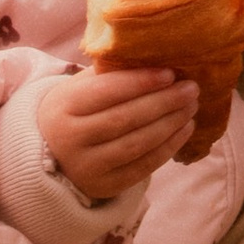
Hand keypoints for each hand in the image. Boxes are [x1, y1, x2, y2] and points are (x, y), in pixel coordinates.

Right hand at [36, 61, 196, 198]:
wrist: (52, 154)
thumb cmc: (75, 111)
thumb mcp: (79, 88)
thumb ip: (108, 74)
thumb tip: (155, 58)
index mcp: (63, 107)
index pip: (106, 92)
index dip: (140, 82)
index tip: (170, 73)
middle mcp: (71, 139)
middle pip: (125, 118)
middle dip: (163, 102)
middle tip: (191, 89)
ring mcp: (87, 166)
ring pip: (137, 144)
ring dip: (171, 124)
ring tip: (191, 106)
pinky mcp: (105, 186)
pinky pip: (143, 166)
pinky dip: (169, 147)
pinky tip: (185, 129)